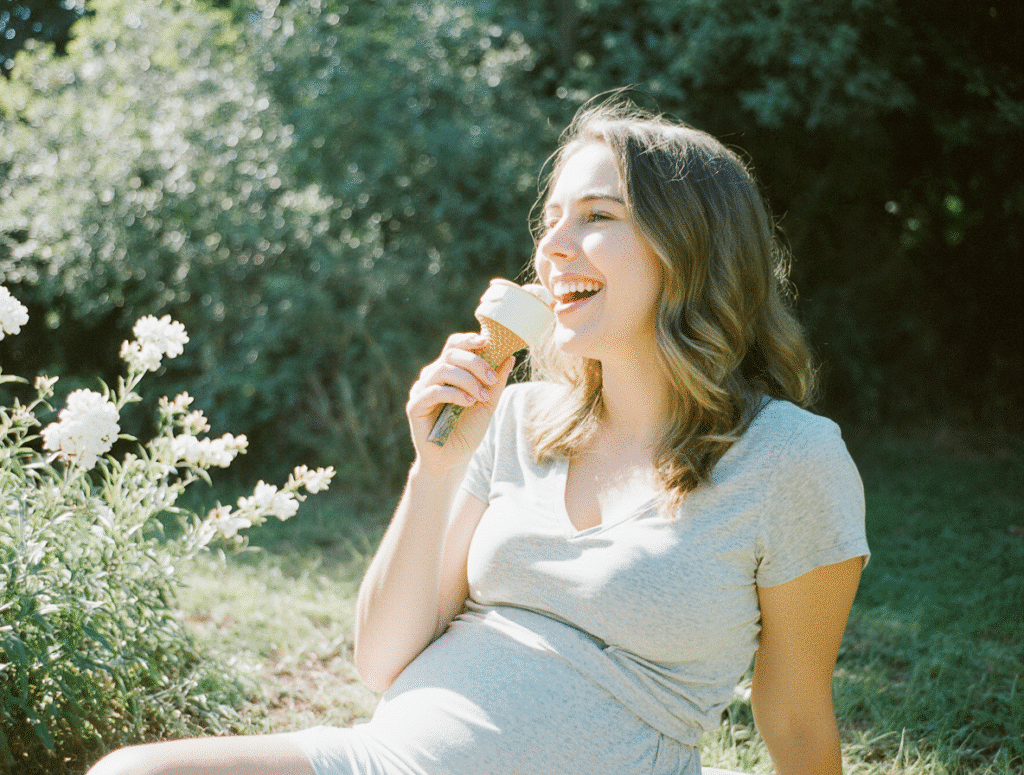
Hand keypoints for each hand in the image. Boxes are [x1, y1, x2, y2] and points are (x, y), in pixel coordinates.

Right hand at [406, 332, 514, 471]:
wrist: (453, 460)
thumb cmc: (468, 431)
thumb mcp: (487, 403)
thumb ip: (496, 382)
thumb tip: (510, 357)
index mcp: (448, 371)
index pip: (455, 345)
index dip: (469, 339)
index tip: (488, 342)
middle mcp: (432, 376)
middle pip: (451, 353)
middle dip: (475, 363)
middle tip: (491, 380)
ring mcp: (421, 390)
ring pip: (443, 370)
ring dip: (467, 380)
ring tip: (481, 397)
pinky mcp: (415, 406)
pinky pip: (433, 391)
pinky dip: (454, 394)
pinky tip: (468, 403)